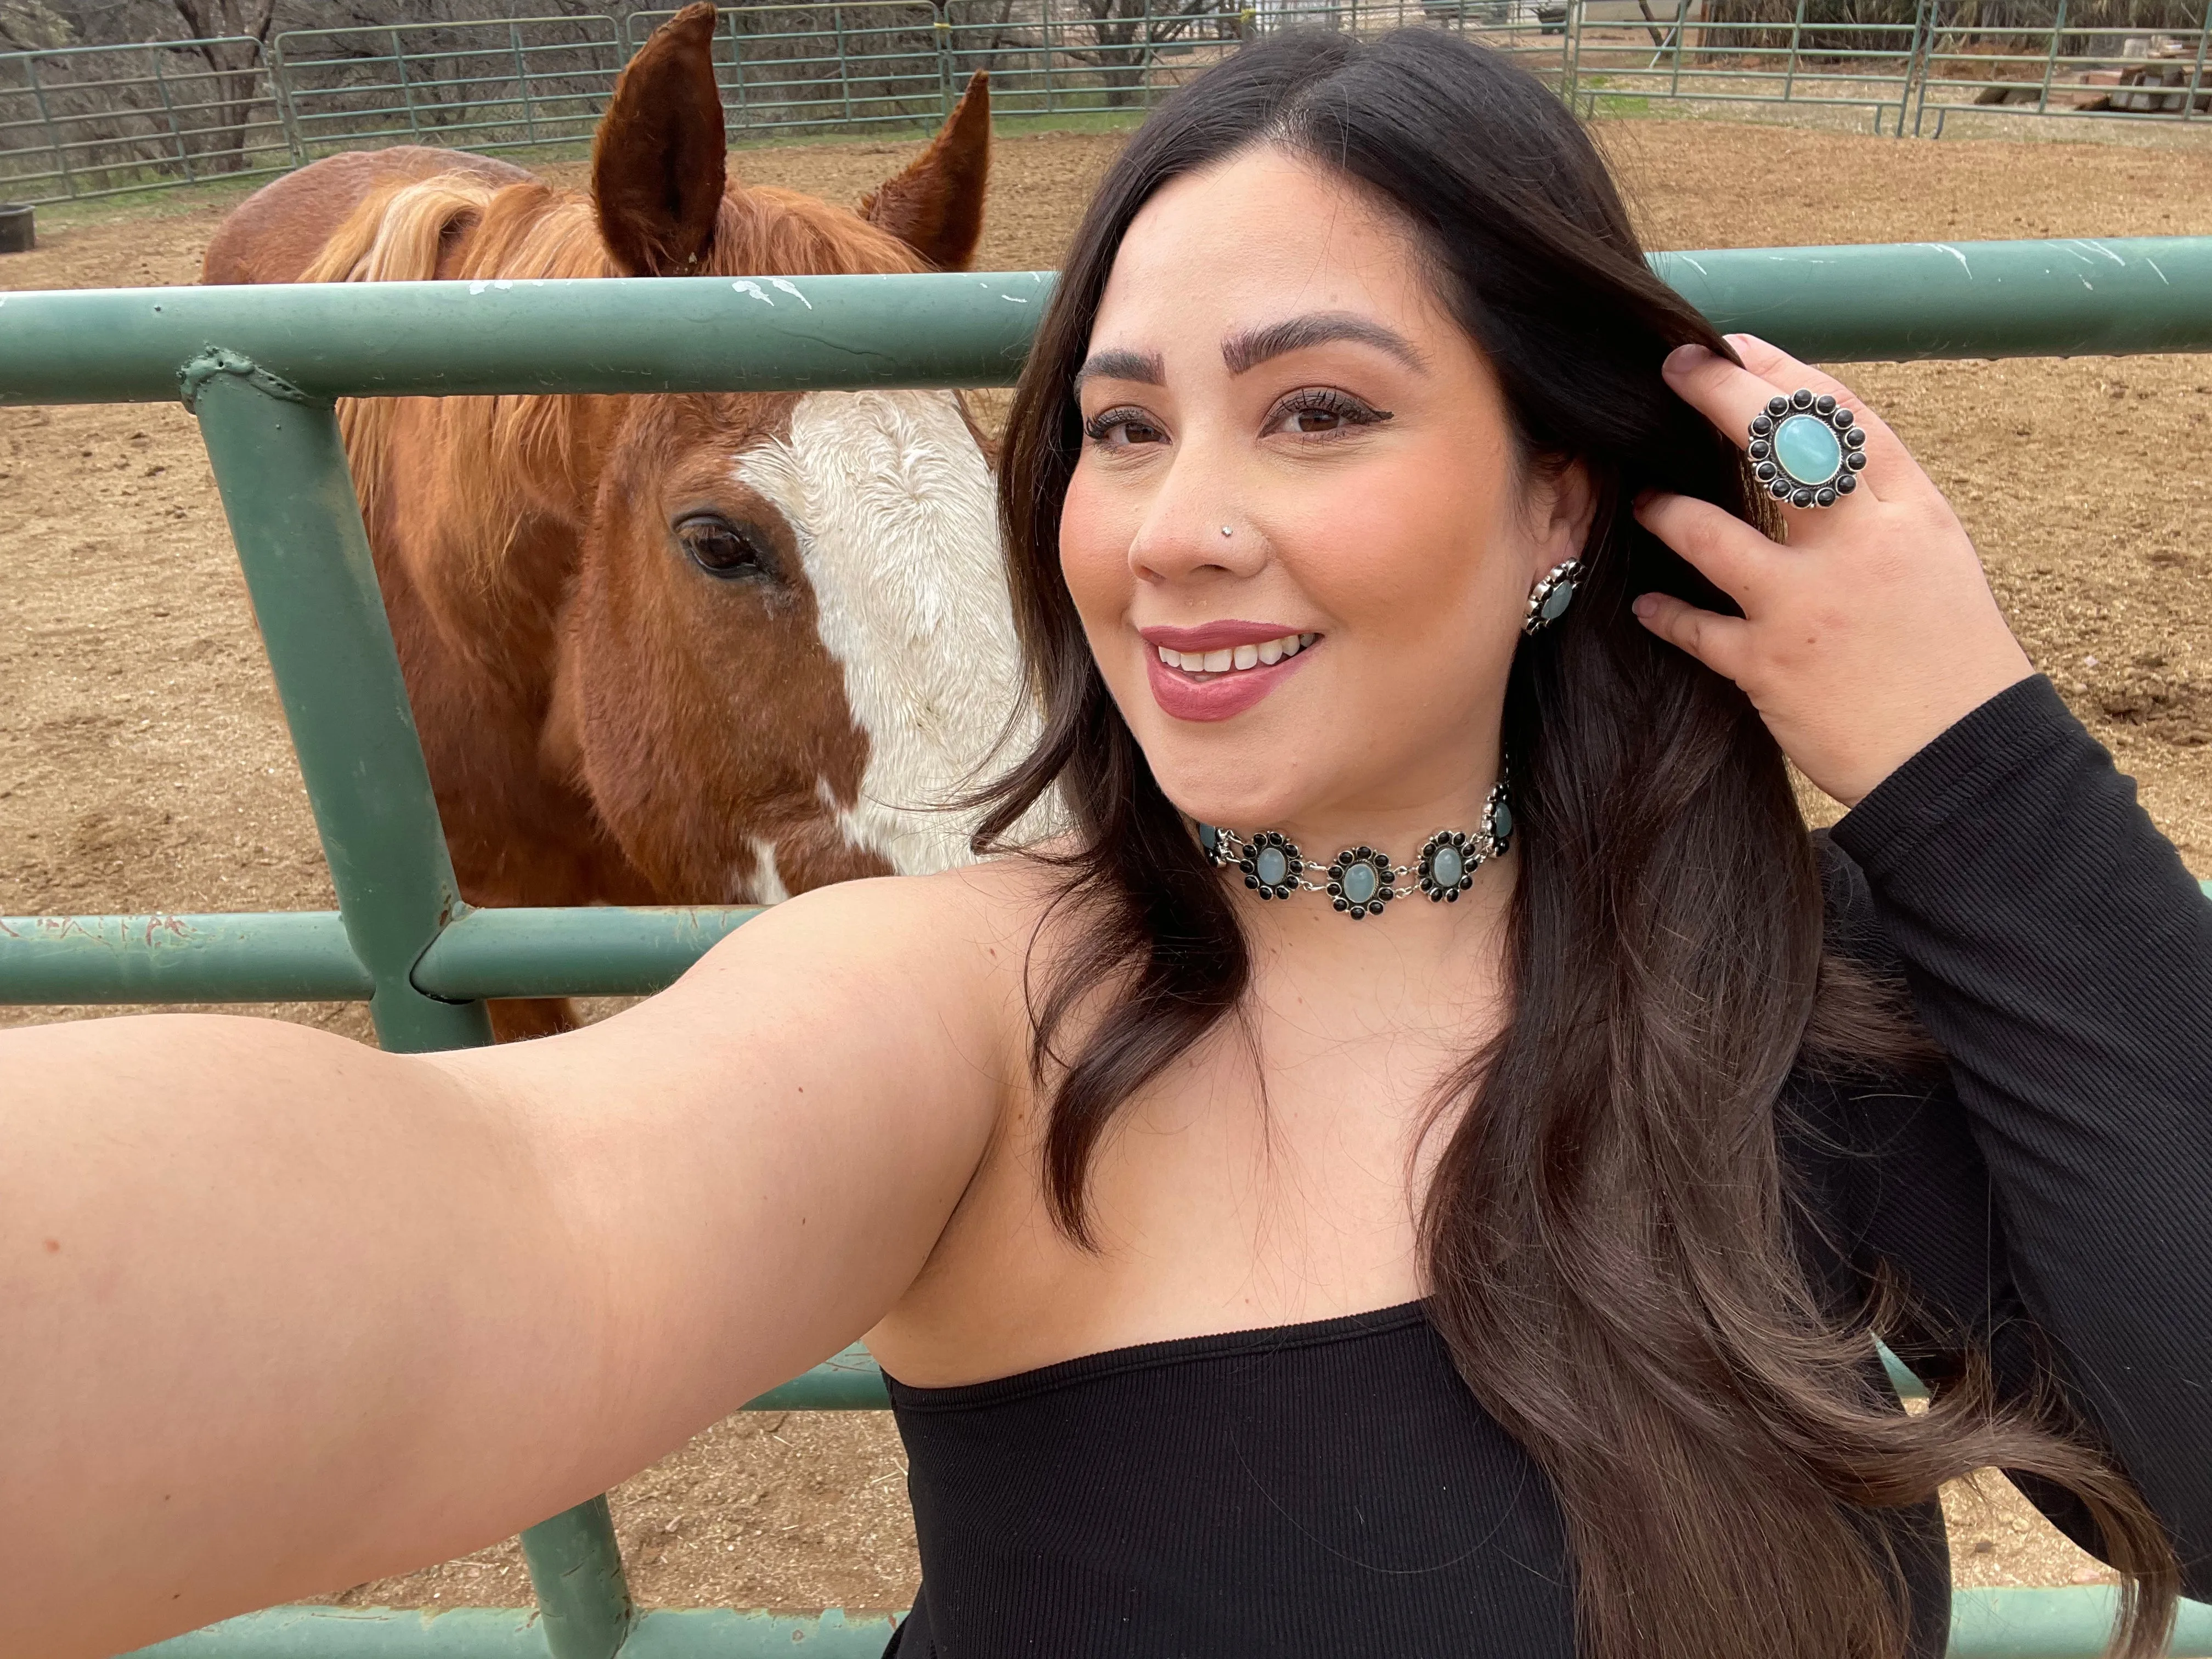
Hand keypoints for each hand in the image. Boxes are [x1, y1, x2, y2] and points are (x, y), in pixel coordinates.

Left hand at [1631, 335, 2033, 808]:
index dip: (1784, 373)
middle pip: (1779, 447)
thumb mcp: (1937, 562)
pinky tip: (1643, 603)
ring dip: (1667, 509)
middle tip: (1674, 369)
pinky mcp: (1769, 668)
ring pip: (1711, 533)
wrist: (1965, 759)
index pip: (1844, 418)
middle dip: (1719, 394)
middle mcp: (1860, 548)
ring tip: (1643, 499)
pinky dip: (1663, 612)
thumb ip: (1879, 511)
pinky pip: (1693, 627)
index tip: (1738, 346)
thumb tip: (1812, 461)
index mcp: (1912, 516)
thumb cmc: (1952, 660)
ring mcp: (1809, 606)